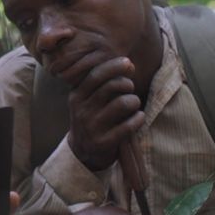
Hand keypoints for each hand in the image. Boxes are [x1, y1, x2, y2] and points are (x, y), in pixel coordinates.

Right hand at [62, 53, 143, 171]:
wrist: (83, 151)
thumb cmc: (92, 117)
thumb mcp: (86, 99)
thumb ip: (99, 83)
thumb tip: (126, 63)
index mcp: (76, 96)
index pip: (95, 75)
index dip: (114, 66)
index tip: (128, 63)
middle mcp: (81, 110)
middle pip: (110, 87)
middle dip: (126, 83)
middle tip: (130, 87)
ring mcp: (92, 127)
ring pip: (122, 103)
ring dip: (134, 101)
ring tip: (134, 103)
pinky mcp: (103, 142)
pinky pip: (128, 126)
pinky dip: (138, 119)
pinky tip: (138, 117)